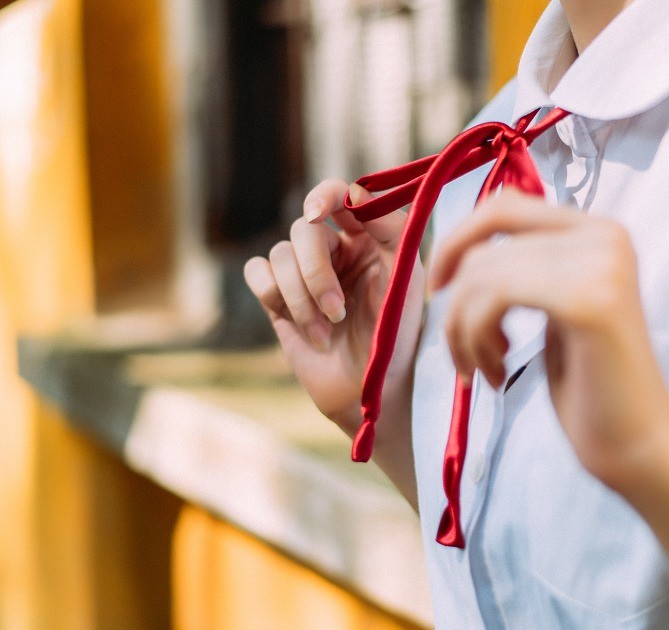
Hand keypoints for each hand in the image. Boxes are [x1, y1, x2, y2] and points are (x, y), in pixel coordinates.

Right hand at [243, 179, 424, 437]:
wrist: (368, 389)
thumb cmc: (395, 336)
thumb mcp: (405, 279)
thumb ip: (391, 230)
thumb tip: (357, 194)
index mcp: (367, 238)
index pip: (340, 195)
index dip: (325, 196)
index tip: (318, 214)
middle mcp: (334, 249)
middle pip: (303, 230)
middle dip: (316, 273)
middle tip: (337, 312)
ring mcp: (303, 273)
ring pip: (280, 255)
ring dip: (301, 297)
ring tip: (325, 332)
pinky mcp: (277, 297)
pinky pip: (256, 272)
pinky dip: (272, 295)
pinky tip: (295, 322)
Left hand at [429, 191, 668, 494]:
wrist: (639, 444)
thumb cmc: (592, 388)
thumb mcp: (555, 309)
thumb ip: (528, 267)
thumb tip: (461, 244)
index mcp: (601, 231)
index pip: (506, 205)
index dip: (457, 241)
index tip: (439, 291)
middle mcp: (606, 235)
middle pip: (487, 243)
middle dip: (456, 302)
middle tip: (464, 354)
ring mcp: (601, 263)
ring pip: (483, 273)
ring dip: (464, 330)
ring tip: (485, 370)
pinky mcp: (588, 299)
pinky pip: (494, 296)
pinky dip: (475, 338)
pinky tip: (495, 373)